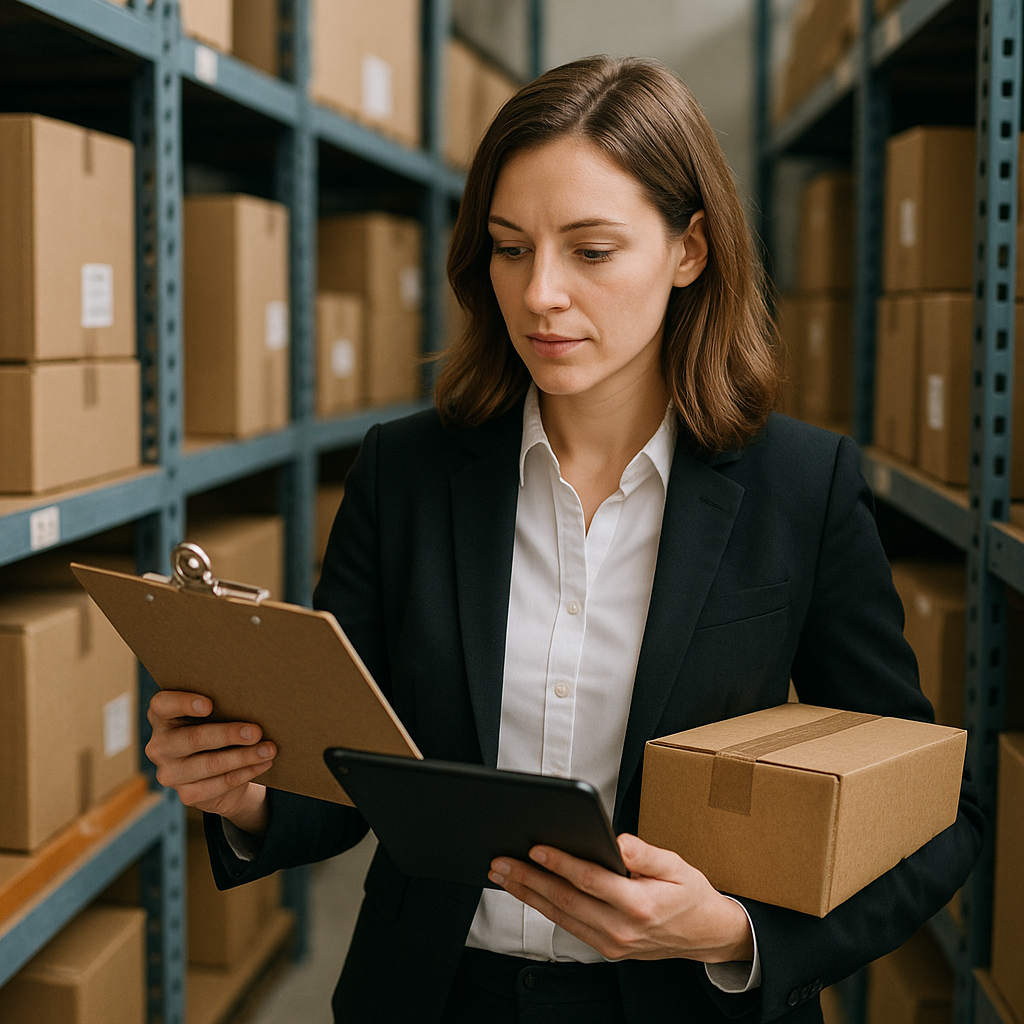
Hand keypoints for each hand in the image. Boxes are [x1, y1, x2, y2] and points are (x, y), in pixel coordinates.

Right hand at [145, 689, 273, 834]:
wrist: (216, 771)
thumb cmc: (217, 727)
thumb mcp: (214, 714)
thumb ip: (222, 705)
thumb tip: (253, 701)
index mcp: (162, 716)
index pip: (162, 705)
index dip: (183, 703)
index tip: (209, 705)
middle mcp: (160, 745)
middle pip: (193, 738)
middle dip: (228, 734)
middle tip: (256, 731)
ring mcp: (170, 773)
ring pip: (211, 764)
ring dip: (244, 757)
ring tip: (268, 749)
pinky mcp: (186, 795)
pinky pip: (221, 784)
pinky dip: (246, 773)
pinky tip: (263, 764)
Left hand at [489, 833, 753, 963]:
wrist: (706, 935)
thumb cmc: (690, 894)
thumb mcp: (676, 865)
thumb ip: (643, 853)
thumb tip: (615, 840)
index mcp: (640, 905)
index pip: (590, 881)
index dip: (560, 863)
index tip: (535, 848)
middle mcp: (622, 930)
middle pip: (566, 901)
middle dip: (529, 879)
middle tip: (501, 861)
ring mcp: (612, 944)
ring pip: (561, 916)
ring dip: (528, 895)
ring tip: (502, 874)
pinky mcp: (607, 949)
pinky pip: (569, 927)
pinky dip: (544, 908)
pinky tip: (527, 892)